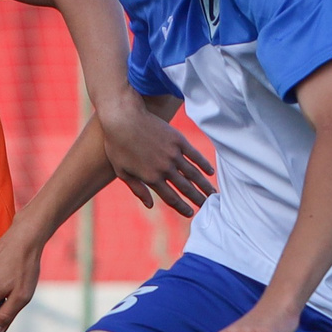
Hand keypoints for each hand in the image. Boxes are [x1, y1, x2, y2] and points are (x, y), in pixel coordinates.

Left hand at [96, 99, 213, 216]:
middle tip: (207, 206)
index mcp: (151, 178)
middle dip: (198, 199)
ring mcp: (173, 154)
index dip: (182, 207)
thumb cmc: (117, 145)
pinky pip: (194, 155)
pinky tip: (210, 172)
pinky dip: (204, 164)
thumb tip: (150, 205)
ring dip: (205, 185)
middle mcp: (165, 168)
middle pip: (186, 188)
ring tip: (213, 193)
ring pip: (193, 173)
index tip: (191, 213)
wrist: (123, 118)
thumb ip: (137, 189)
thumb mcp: (122, 171)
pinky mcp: (178, 140)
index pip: (171, 197)